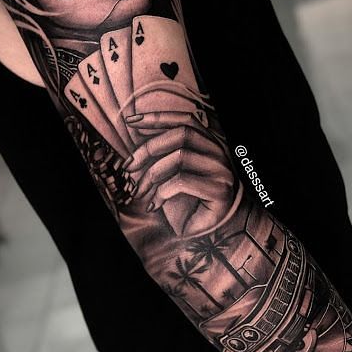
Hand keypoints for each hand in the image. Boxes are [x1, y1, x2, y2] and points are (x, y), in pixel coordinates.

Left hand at [125, 111, 236, 235]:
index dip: (158, 117)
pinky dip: (161, 193)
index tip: (131, 121)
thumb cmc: (187, 201)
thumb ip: (163, 152)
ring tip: (139, 192)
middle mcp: (220, 152)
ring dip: (152, 175)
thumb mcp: (171, 171)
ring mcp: (222, 170)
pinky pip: (182, 182)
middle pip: (182, 134)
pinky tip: (154, 205)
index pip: (186, 119)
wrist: (207, 233)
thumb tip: (136, 132)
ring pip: (181, 157)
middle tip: (129, 166)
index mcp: (209, 143)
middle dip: (149, 148)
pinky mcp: (220, 191)